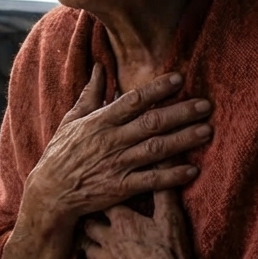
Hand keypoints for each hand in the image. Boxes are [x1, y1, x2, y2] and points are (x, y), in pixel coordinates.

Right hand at [22, 65, 211, 229]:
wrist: (50, 192)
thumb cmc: (61, 153)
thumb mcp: (71, 119)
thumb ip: (90, 94)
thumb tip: (99, 67)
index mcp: (100, 121)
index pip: (132, 100)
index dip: (156, 89)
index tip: (178, 79)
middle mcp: (111, 141)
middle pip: (151, 123)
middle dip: (180, 113)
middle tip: (206, 105)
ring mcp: (117, 165)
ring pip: (156, 149)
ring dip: (183, 140)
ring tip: (207, 131)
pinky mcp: (121, 188)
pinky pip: (151, 181)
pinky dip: (172, 176)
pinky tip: (192, 169)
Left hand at [82, 190, 196, 258]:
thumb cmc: (170, 254)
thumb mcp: (171, 218)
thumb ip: (165, 189)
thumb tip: (167, 160)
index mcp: (121, 220)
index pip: (103, 200)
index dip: (102, 195)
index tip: (101, 191)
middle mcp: (108, 239)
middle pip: (88, 225)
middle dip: (90, 220)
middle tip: (92, 215)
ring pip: (88, 251)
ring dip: (92, 246)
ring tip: (95, 242)